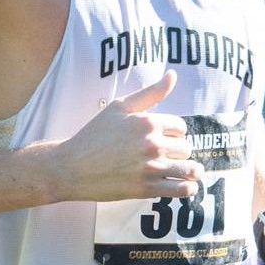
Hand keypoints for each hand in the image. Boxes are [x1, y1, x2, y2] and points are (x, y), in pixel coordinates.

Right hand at [54, 72, 202, 201]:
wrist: (71, 167)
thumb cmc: (94, 135)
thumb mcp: (119, 107)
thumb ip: (150, 92)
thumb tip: (172, 74)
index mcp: (148, 122)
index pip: (181, 126)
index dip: (175, 132)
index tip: (166, 138)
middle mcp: (152, 144)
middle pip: (186, 148)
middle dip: (180, 151)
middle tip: (170, 155)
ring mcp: (150, 167)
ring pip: (189, 169)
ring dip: (192, 170)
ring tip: (191, 171)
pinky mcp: (146, 188)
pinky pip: (181, 189)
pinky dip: (188, 187)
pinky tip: (186, 185)